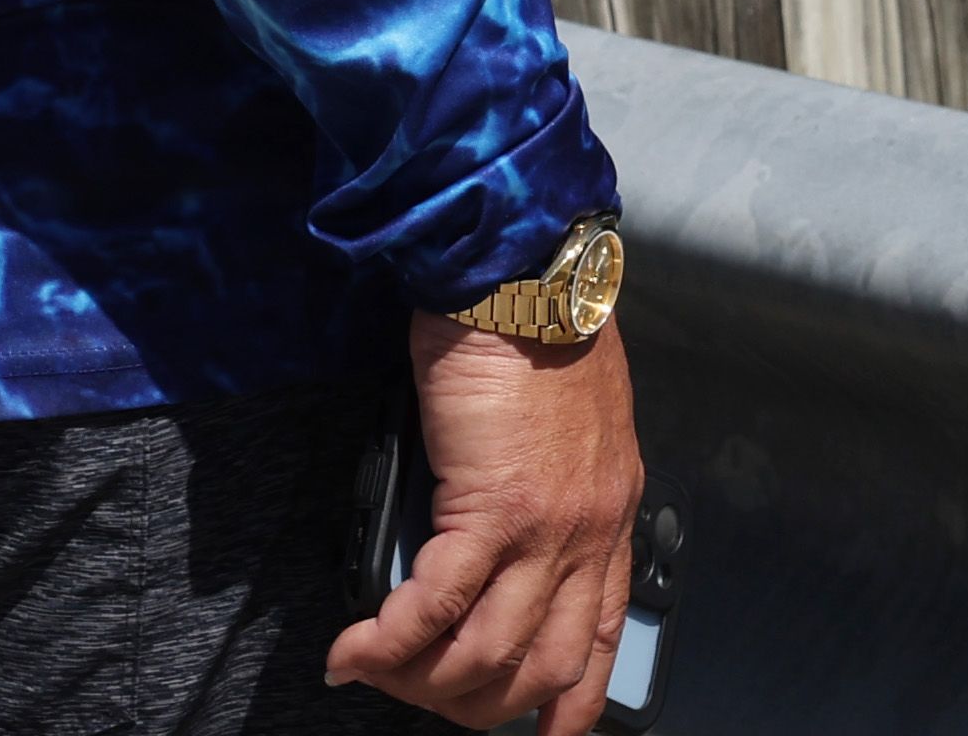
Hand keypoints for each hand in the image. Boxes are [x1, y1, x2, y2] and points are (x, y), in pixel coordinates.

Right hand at [326, 318, 636, 734]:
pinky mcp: (491, 507)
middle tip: (419, 694)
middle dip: (474, 703)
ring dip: (423, 681)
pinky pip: (437, 605)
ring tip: (376, 671)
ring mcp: (545, 530)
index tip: (541, 732)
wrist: (525, 277)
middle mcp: (589, 536)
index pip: (601, 639)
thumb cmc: (542, 331)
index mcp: (612, 517)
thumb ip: (550, 487)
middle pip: (540, 668)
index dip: (570, 704)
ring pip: (486, 653)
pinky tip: (355, 647)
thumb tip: (496, 532)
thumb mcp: (571, 426)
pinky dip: (389, 640)